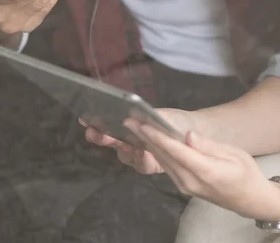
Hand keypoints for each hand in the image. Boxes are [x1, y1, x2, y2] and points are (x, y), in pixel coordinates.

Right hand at [81, 109, 195, 174]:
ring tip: (122, 142)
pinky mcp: (150, 165)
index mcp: (129, 125)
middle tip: (94, 132)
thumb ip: (142, 116)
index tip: (84, 118)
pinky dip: (139, 159)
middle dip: (101, 136)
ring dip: (121, 148)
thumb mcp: (158, 114)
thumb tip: (126, 114)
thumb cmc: (173, 120)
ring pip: (124, 154)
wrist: (194, 133)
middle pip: (111, 139)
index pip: (108, 124)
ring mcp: (139, 153)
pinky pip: (140, 165)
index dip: (95, 123)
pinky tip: (141, 152)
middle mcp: (130, 140)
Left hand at [125, 120, 279, 221]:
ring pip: (163, 162)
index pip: (177, 151)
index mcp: (205, 171)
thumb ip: (209, 145)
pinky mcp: (184, 186)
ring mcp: (186, 186)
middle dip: (145, 138)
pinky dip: (156, 153)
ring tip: (133, 128)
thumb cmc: (246, 173)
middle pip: (164, 156)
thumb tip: (188, 135)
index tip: (143, 124)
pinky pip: (168, 167)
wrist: (250, 200)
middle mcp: (190, 181)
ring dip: (147, 145)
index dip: (158, 137)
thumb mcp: (234, 154)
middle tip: (128, 121)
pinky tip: (148, 141)